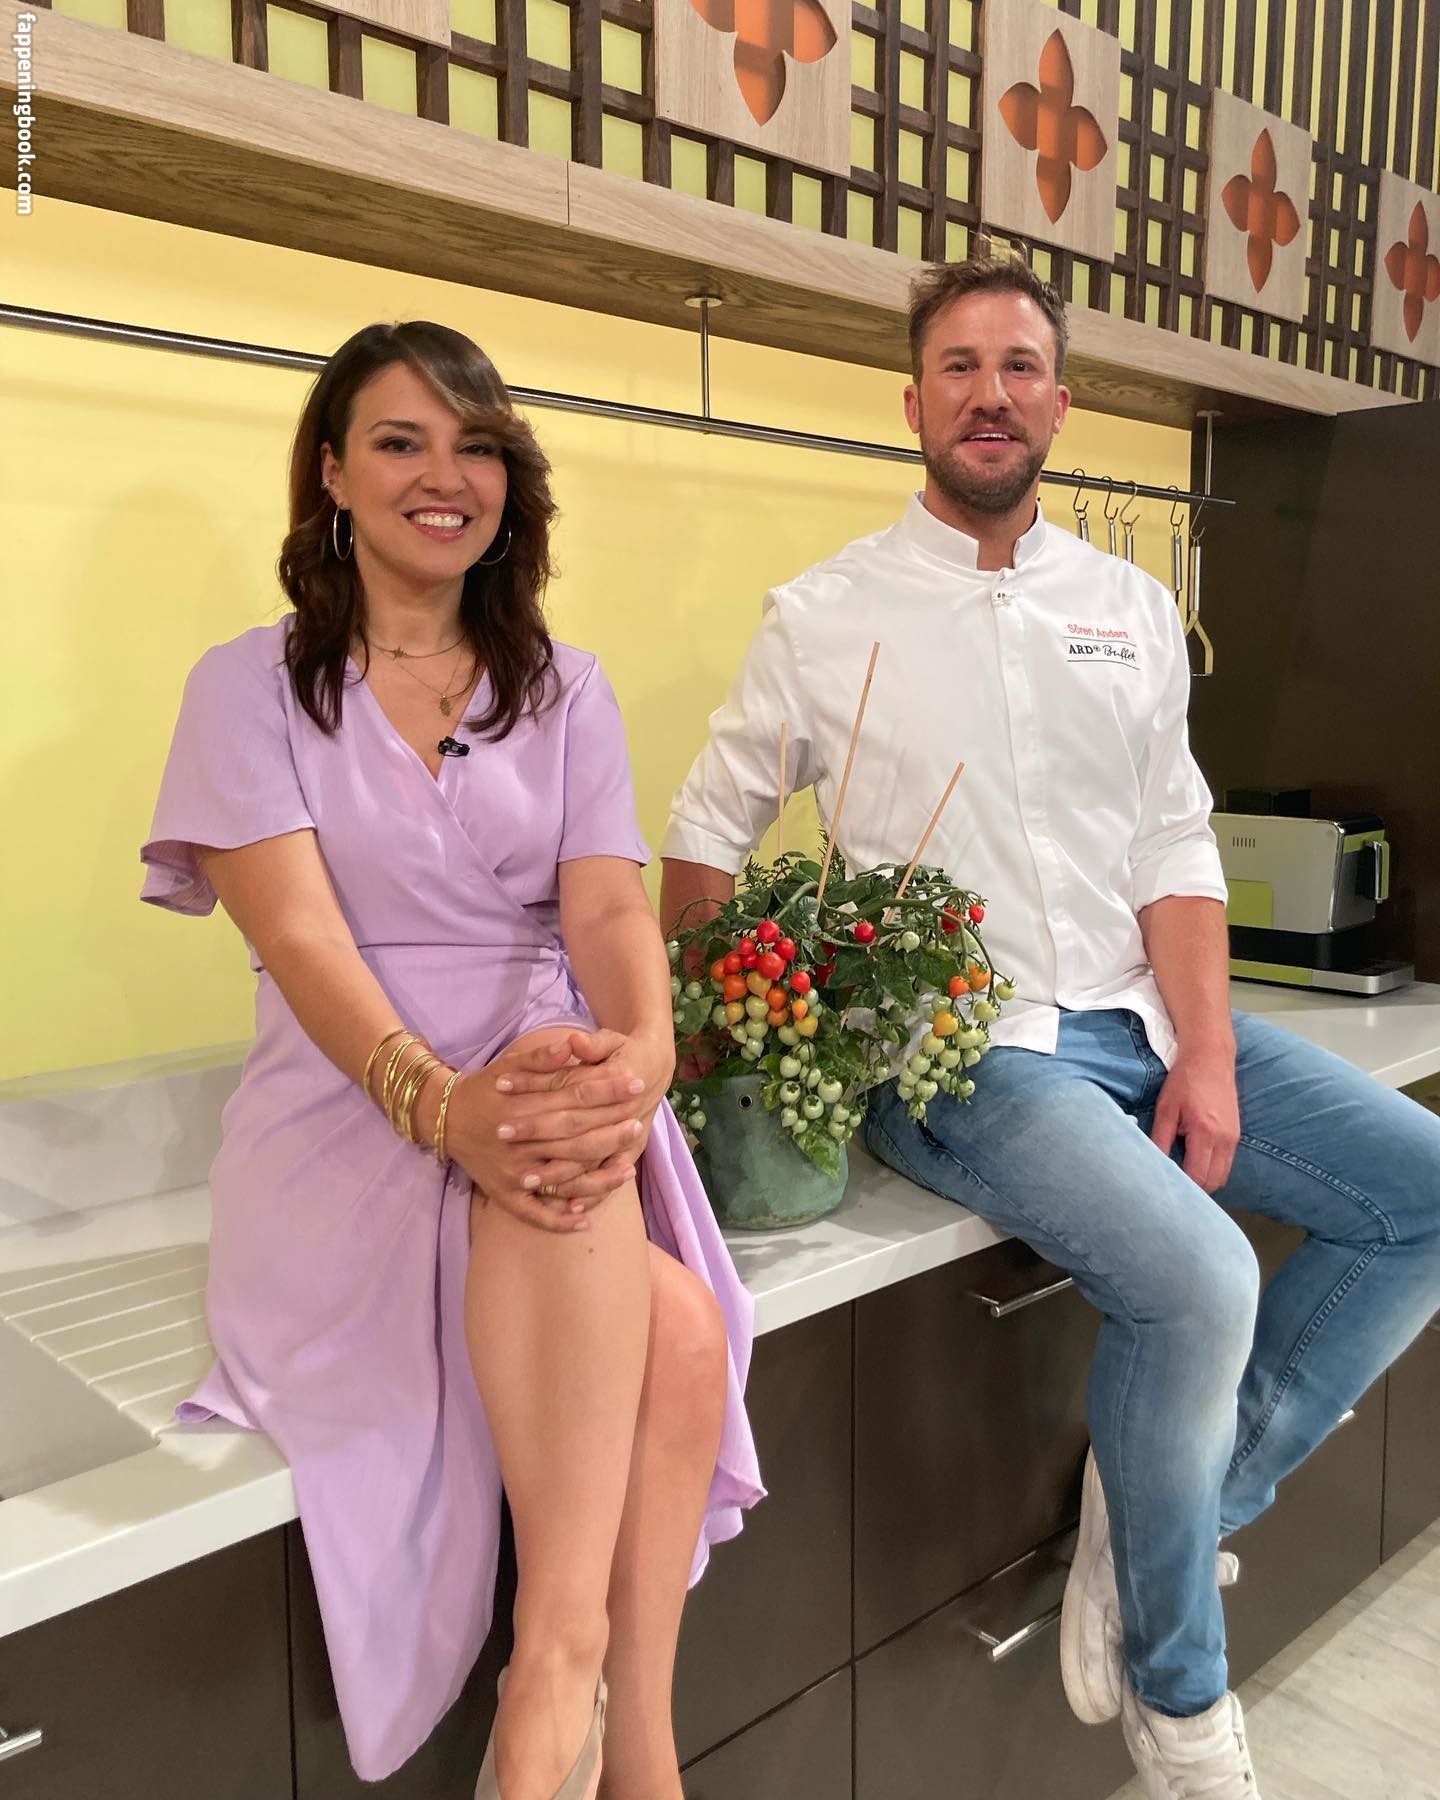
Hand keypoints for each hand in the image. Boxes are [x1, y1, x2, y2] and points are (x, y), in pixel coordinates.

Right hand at [443, 1036, 646, 1233]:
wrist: (445, 1118)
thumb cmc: (486, 1088)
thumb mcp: (509, 1064)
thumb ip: (542, 1058)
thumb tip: (574, 1044)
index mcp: (522, 1106)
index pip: (575, 1097)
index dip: (608, 1091)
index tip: (636, 1085)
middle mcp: (518, 1143)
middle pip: (575, 1139)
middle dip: (611, 1133)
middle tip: (638, 1125)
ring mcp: (512, 1173)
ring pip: (563, 1180)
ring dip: (598, 1178)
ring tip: (629, 1170)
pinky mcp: (504, 1195)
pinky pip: (535, 1213)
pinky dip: (559, 1220)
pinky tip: (585, 1220)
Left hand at [1149, 1041, 1239, 1193]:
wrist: (1210, 1057)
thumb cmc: (1184, 1081)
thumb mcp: (1166, 1109)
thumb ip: (1159, 1139)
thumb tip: (1153, 1164)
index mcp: (1206, 1133)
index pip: (1199, 1177)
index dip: (1184, 1187)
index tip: (1167, 1186)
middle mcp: (1225, 1139)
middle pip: (1214, 1182)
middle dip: (1196, 1188)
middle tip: (1175, 1184)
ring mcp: (1234, 1138)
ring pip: (1223, 1175)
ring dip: (1206, 1180)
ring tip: (1184, 1173)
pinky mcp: (1236, 1134)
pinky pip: (1227, 1163)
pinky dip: (1213, 1168)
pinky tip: (1196, 1160)